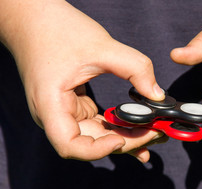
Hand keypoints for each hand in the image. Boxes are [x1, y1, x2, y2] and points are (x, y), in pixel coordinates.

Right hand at [1, 0, 164, 160]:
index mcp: (51, 104)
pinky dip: (121, 127)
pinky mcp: (76, 107)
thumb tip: (158, 95)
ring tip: (156, 134)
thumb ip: (134, 68)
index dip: (97, 149)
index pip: (70, 145)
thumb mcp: (101, 46)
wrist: (36, 19)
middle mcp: (56, 116)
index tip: (122, 139)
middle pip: (92, 143)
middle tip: (157, 134)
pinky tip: (141, 130)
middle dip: (127, 142)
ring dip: (128, 137)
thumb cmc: (58, 29)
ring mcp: (66, 113)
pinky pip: (100, 124)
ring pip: (99, 136)